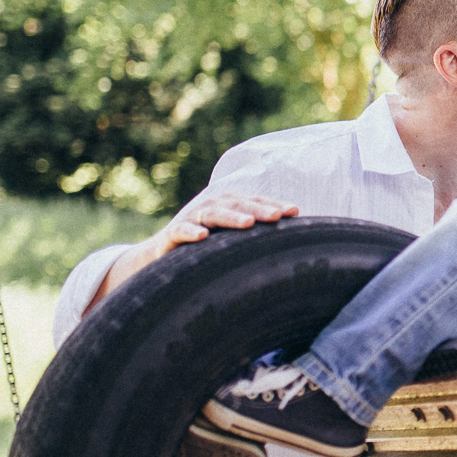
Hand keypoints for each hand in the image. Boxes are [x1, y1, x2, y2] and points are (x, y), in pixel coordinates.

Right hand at [152, 192, 299, 254]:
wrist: (161, 254)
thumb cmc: (206, 246)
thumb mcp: (232, 239)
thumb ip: (256, 236)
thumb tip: (293, 243)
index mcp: (229, 206)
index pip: (255, 202)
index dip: (274, 204)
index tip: (295, 211)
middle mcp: (211, 207)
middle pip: (238, 205)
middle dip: (259, 209)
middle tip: (278, 215)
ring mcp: (191, 219)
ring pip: (213, 214)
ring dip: (231, 217)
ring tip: (249, 223)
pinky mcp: (172, 234)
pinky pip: (181, 231)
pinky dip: (191, 232)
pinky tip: (203, 236)